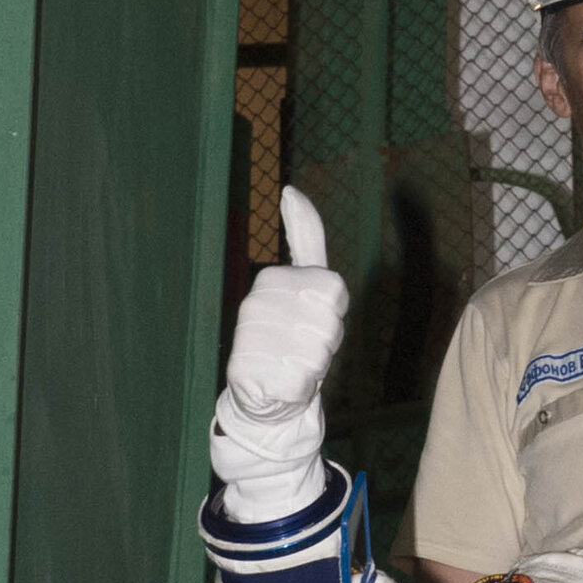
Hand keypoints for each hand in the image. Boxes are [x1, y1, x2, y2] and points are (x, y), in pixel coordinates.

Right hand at [212, 191, 347, 522]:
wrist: (262, 392)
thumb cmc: (293, 336)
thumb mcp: (306, 282)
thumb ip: (305, 236)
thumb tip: (291, 190)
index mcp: (272, 280)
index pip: (333, 291)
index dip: (333, 312)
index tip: (316, 318)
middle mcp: (257, 304)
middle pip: (330, 325)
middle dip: (326, 342)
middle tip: (305, 347)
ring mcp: (252, 340)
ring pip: (318, 357)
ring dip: (315, 367)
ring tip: (293, 365)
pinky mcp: (248, 375)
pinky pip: (301, 385)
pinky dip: (299, 390)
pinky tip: (282, 385)